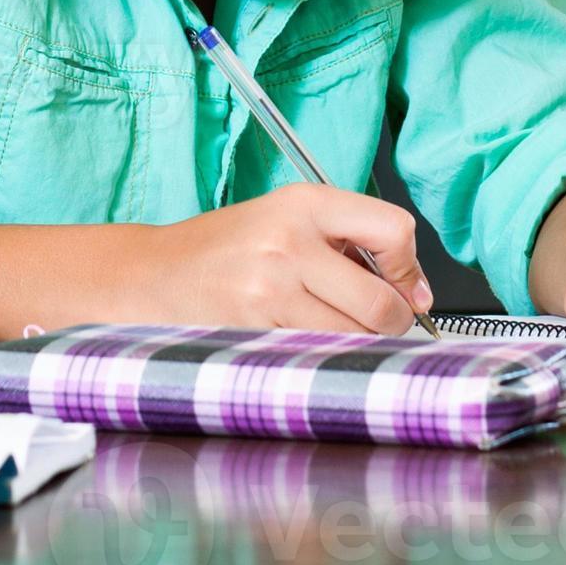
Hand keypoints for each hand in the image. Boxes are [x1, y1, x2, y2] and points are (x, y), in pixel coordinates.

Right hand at [149, 183, 435, 333]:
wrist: (150, 275)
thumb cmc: (223, 251)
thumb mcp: (284, 220)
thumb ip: (349, 243)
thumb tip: (415, 292)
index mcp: (304, 203)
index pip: (394, 230)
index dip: (409, 268)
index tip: (404, 287)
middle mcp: (289, 239)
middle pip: (381, 302)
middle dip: (390, 324)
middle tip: (376, 326)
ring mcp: (269, 287)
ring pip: (352, 338)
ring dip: (357, 348)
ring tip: (334, 336)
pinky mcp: (251, 329)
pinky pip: (315, 357)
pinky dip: (322, 361)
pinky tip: (303, 349)